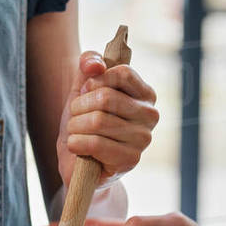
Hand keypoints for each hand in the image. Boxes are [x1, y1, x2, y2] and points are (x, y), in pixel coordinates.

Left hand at [57, 52, 157, 186]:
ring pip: (98, 121)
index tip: (86, 92)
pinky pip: (96, 144)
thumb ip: (89, 63)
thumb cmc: (84, 121)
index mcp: (144, 93)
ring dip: (75, 126)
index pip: (122, 73)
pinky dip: (77, 143)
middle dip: (80, 106)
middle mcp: (150, 115)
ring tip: (75, 132)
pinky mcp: (131, 160)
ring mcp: (143, 139)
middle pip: (106, 98)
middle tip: (75, 116)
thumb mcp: (83, 87)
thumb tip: (95, 65)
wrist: (78, 161)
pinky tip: (76, 146)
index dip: (95, 81)